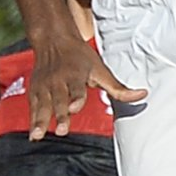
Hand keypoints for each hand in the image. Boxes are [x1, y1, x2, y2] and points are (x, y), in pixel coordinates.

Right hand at [27, 33, 141, 139]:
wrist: (54, 40)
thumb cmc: (80, 57)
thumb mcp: (100, 69)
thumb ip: (118, 88)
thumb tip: (142, 95)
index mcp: (76, 74)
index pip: (77, 89)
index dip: (76, 98)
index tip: (74, 107)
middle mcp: (59, 80)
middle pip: (60, 100)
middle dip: (60, 115)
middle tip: (61, 130)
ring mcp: (45, 85)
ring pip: (43, 105)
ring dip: (40, 121)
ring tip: (39, 135)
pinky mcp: (35, 90)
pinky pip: (34, 107)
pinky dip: (32, 119)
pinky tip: (34, 135)